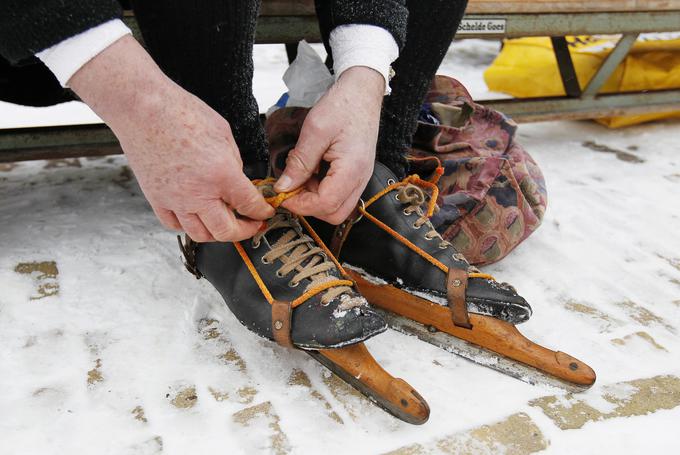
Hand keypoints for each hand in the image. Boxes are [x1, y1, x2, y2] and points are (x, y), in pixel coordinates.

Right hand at [69, 35, 273, 241]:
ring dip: (217, 233)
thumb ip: (234, 163)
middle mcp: (198, 194)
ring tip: (225, 223)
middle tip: (251, 224)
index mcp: (221, 174)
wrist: (142, 108)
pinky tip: (196, 216)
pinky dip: (188, 225)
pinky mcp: (156, 198)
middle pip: (226, 231)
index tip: (265, 212)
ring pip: (200, 234)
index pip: (249, 205)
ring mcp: (175, 200)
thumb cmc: (181, 113)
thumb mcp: (223, 134)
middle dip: (244, 231)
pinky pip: (174, 224)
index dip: (261, 212)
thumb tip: (238, 181)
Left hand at [274, 66, 383, 223]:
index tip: (283, 194)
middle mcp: (361, 178)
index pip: (325, 204)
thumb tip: (284, 187)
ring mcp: (361, 178)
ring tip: (300, 177)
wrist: (362, 92)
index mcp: (352, 169)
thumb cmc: (342, 106)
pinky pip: (340, 195)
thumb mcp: (314, 131)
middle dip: (309, 207)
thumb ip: (299, 162)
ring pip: (337, 207)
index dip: (300, 204)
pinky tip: (311, 172)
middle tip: (291, 188)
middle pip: (334, 214)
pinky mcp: (357, 174)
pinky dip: (322, 191)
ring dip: (314, 199)